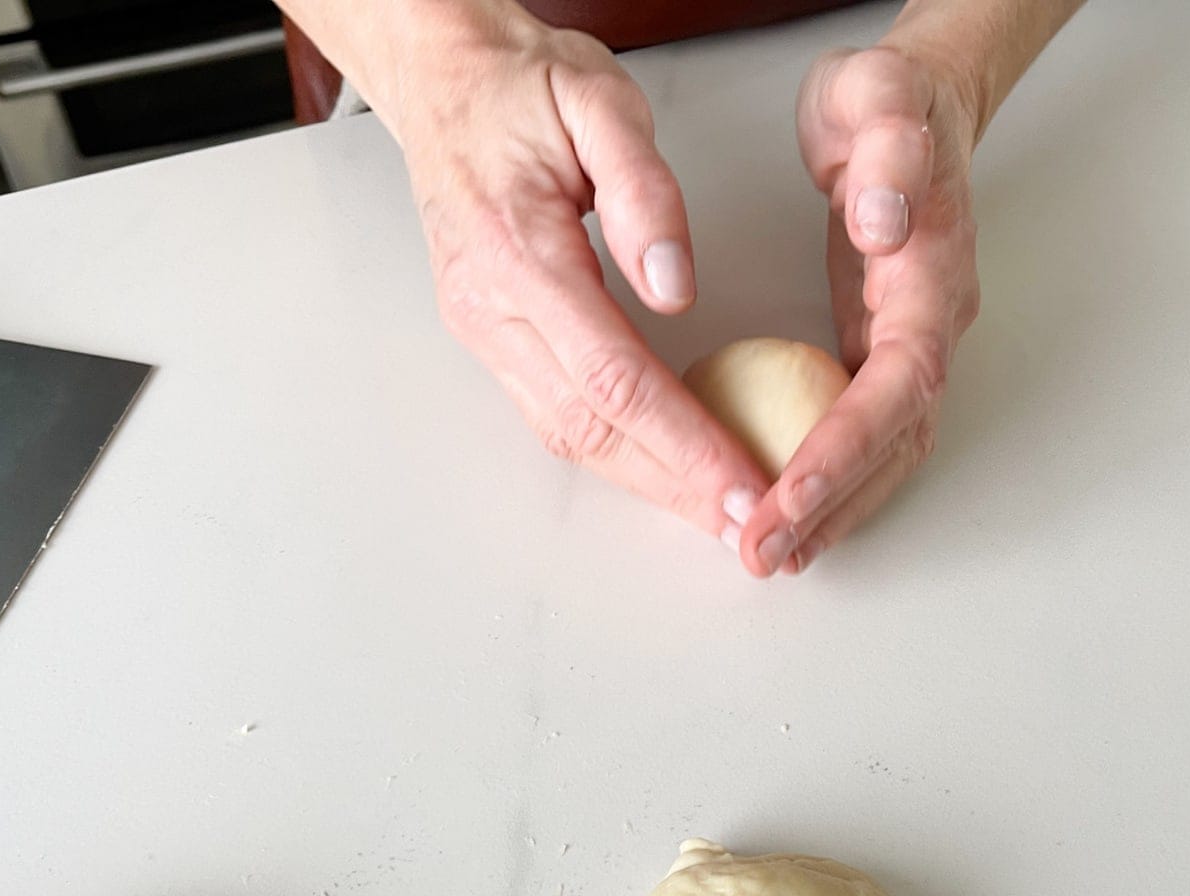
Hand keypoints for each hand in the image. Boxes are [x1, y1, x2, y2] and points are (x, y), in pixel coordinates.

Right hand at [380, 6, 768, 538]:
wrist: (443, 79)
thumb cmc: (521, 85)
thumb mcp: (597, 99)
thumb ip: (642, 192)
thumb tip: (677, 287)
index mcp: (515, 252)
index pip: (612, 372)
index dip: (684, 438)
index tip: (743, 479)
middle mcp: (489, 307)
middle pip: (590, 425)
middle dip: (674, 483)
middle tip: (746, 522)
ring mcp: (482, 330)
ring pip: (568, 433)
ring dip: (647, 481)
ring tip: (717, 511)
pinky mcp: (492, 338)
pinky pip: (556, 413)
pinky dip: (618, 451)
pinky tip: (668, 466)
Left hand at [734, 46, 981, 576]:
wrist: (910, 105)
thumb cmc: (886, 102)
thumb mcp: (880, 96)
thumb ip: (890, 150)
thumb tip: (885, 226)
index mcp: (931, 273)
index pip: (899, 381)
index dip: (848, 444)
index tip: (792, 491)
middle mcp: (933, 324)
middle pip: (896, 440)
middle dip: (833, 504)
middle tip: (766, 553)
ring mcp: (913, 345)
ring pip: (888, 453)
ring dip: (834, 512)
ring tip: (773, 557)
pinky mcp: (882, 355)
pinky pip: (865, 438)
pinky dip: (832, 485)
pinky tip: (788, 518)